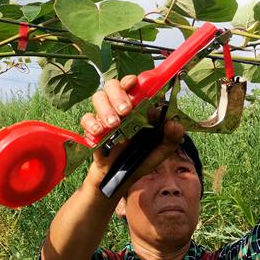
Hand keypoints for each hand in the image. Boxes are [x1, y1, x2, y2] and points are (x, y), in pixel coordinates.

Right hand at [79, 75, 184, 189]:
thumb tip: (173, 123)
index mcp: (138, 106)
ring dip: (106, 108)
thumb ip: (172, 137)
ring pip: (98, 97)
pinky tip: (100, 133)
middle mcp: (120, 106)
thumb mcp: (161, 150)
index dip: (132, 80)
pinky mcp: (93, 129)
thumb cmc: (142, 158)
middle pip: (113, 85)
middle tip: (126, 110)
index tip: (133, 84)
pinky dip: (92, 123)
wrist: (122, 178)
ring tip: (114, 125)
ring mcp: (105, 116)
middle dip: (118, 94)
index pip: (133, 85)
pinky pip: (86, 118)